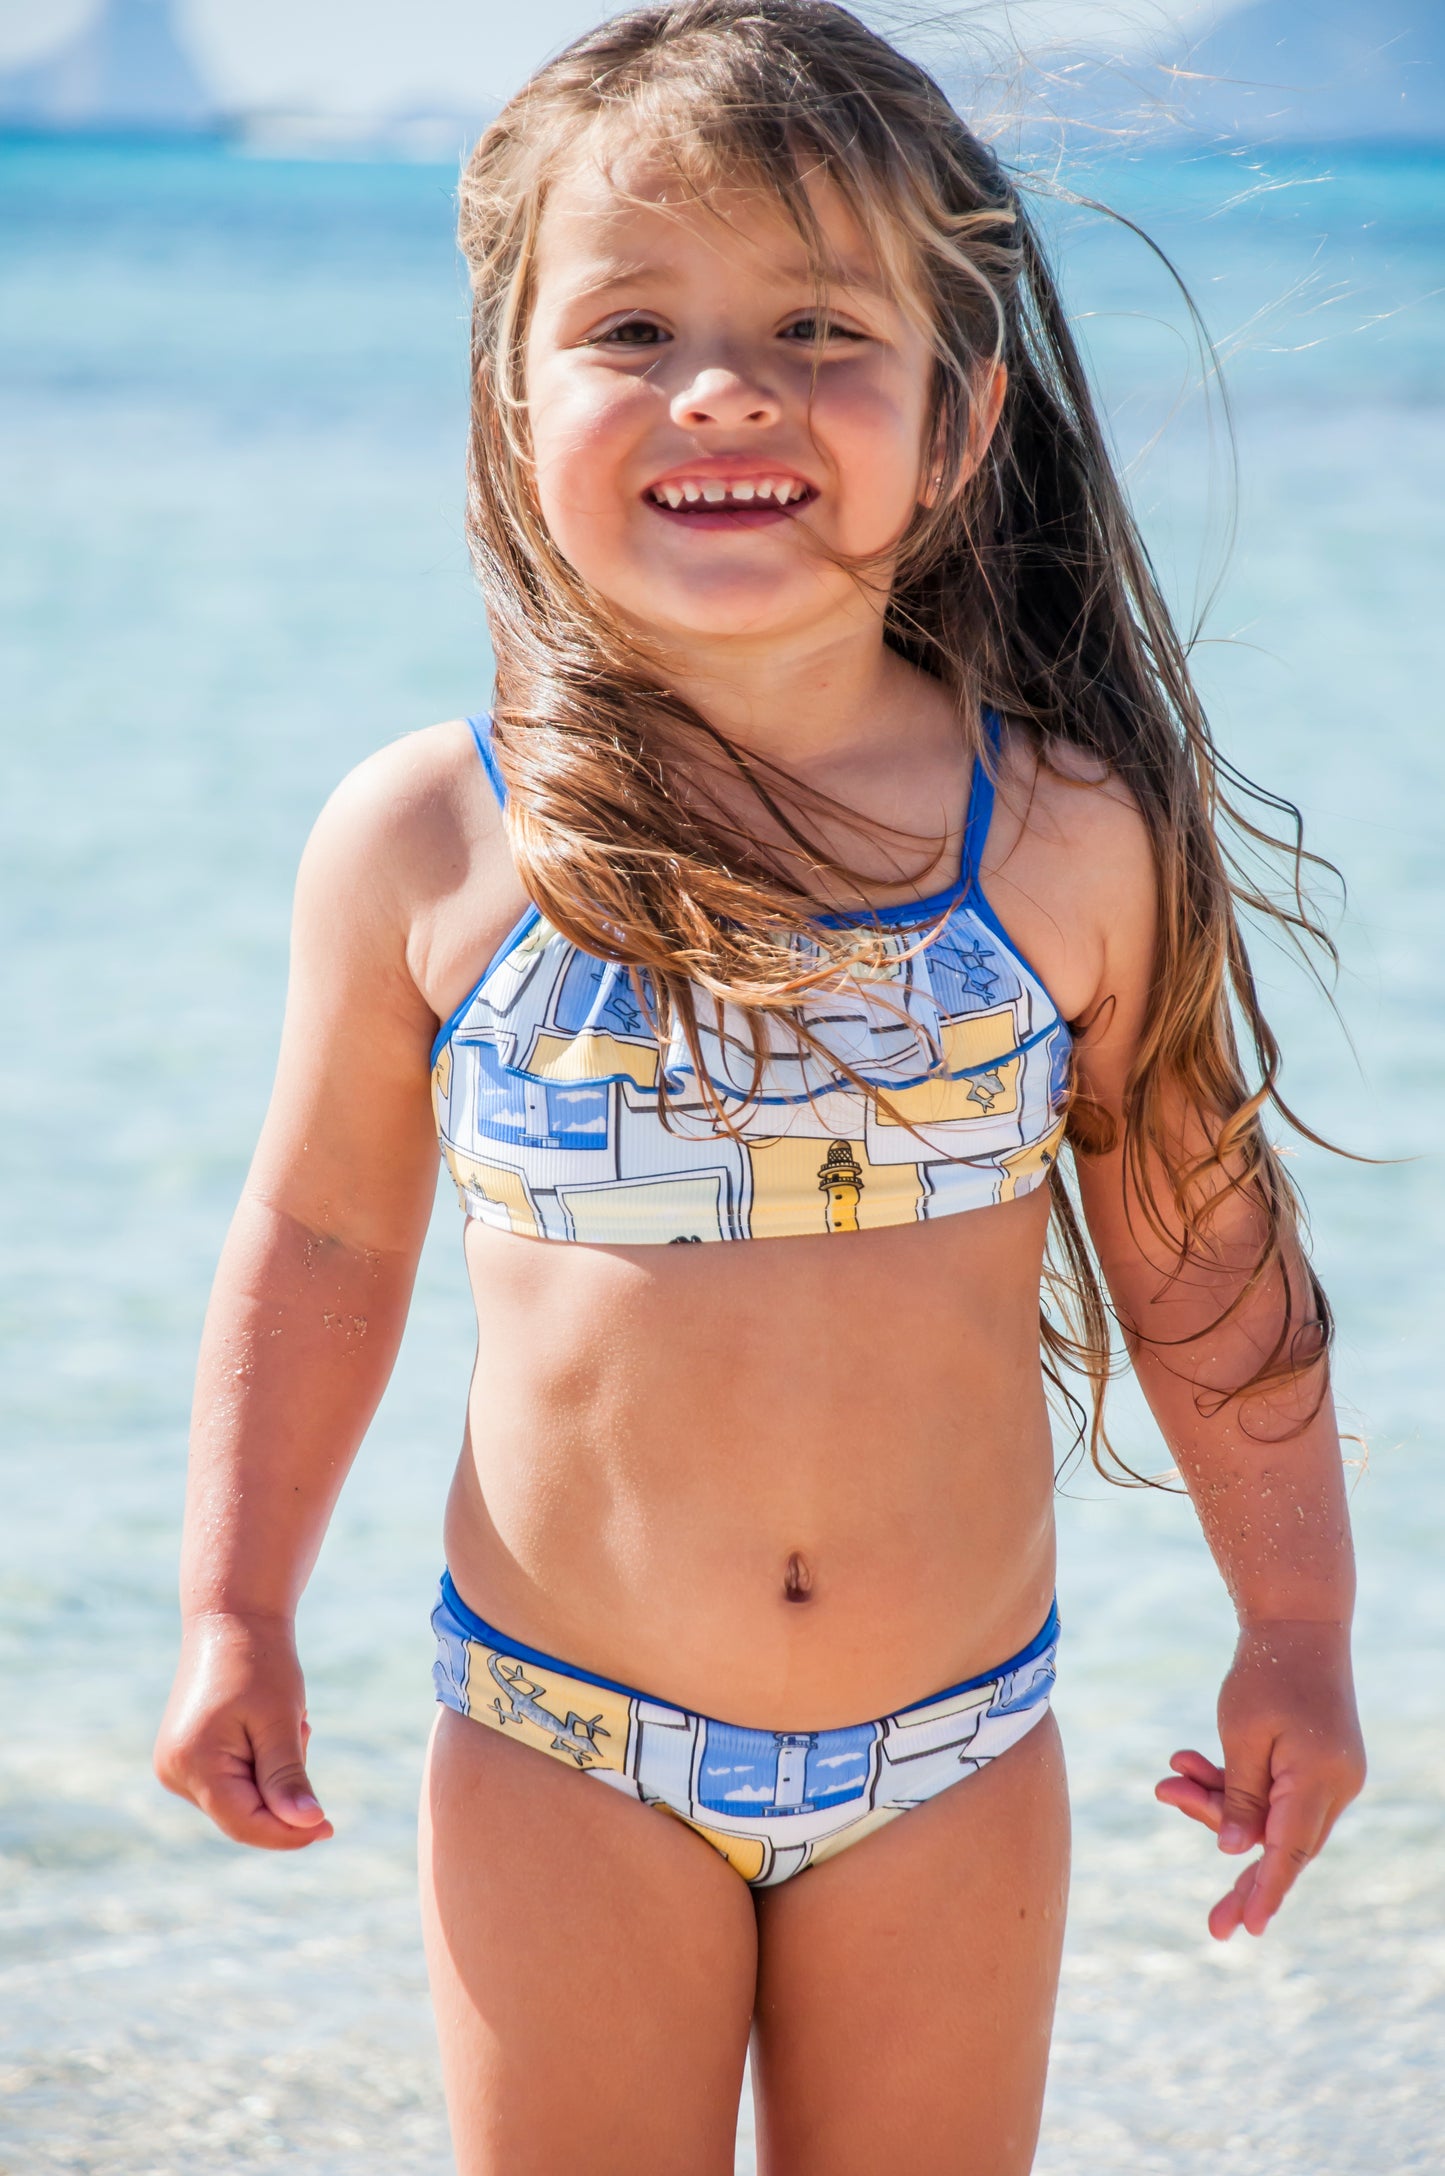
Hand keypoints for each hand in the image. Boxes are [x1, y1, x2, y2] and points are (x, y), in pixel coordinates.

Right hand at [154, 1612, 333, 1849]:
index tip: (330, 1828)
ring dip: (274, 1772)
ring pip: (241, 1799)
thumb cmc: (260, 1663)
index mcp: (193, 1764)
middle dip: (283, 1790)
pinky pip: (234, 1781)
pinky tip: (269, 1726)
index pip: (245, 1824)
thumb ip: (288, 1777)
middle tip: (301, 1731)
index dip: (289, 1834)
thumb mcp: (280, 1721)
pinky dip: (262, 1763)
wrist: (232, 1618)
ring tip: (285, 1721)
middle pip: (243, 1814)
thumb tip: (307, 1825)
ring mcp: (177, 1766)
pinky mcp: (188, 1759)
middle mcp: (175, 1772)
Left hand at [1154, 1619, 1364, 1939]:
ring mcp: (1330, 1776)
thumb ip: (1241, 1798)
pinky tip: (1189, 1762)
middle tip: (1212, 1922)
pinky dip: (1234, 1786)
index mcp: (1319, 1779)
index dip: (1266, 1892)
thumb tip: (1237, 1853)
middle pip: (1282, 1844)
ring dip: (1218, 1806)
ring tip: (1167, 1780)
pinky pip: (1275, 1793)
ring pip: (1273, 1817)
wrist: (1298, 1622)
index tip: (1247, 1928)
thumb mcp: (1242, 1734)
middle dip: (1236, 1865)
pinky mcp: (1316, 1764)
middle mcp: (1335, 1785)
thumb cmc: (1266, 1672)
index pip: (1290, 1851)